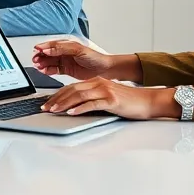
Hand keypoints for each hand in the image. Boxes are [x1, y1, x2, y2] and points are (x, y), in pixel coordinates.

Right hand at [31, 40, 116, 80]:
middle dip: (41, 56)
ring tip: (38, 66)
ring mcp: (66, 61)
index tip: (36, 50)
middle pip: (49, 53)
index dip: (43, 47)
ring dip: (43, 63)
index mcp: (68, 45)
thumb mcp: (78, 50)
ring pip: (50, 62)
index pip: (52, 45)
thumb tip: (48, 49)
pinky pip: (54, 70)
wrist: (105, 70)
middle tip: (35, 59)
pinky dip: (48, 70)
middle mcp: (65, 52)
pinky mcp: (67, 70)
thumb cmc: (95, 58)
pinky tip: (44, 71)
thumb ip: (62, 49)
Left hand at [40, 77, 164, 119]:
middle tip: (45, 108)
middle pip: (72, 90)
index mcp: (96, 81)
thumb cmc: (127, 102)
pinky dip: (80, 108)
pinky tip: (71, 113)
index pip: (71, 87)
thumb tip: (73, 107)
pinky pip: (92, 104)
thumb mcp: (106, 97)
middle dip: (56, 100)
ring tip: (54, 110)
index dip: (57, 95)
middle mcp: (99, 83)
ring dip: (64, 104)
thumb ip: (91, 98)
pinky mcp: (112, 100)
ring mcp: (105, 91)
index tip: (47, 103)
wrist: (147, 101)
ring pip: (79, 95)